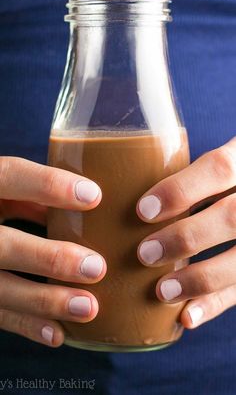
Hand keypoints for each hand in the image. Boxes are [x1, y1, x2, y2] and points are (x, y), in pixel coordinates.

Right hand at [0, 157, 105, 346]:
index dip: (48, 185)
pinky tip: (58, 333)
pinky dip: (26, 326)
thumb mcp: (5, 188)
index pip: (8, 176)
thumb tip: (87, 201)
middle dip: (50, 258)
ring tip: (87, 307)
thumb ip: (33, 191)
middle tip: (96, 268)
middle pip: (1, 245)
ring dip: (44, 301)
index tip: (94, 196)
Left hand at [136, 137, 235, 328]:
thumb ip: (188, 170)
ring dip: (200, 279)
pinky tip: (186, 317)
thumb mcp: (217, 160)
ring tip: (162, 291)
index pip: (220, 168)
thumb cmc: (225, 175)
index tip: (143, 210)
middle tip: (144, 253)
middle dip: (186, 237)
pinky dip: (215, 304)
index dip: (181, 190)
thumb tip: (120, 182)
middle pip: (232, 217)